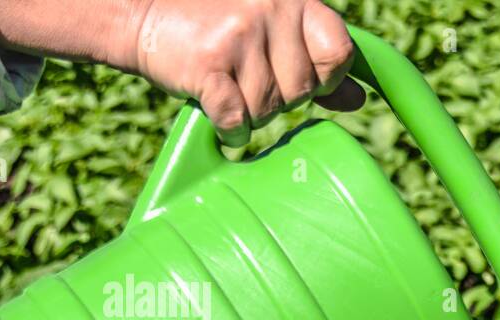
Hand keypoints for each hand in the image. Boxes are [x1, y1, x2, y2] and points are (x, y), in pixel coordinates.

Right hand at [114, 0, 365, 145]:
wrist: (141, 14)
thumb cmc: (214, 25)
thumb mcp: (271, 31)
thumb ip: (315, 61)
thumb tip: (358, 99)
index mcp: (292, 0)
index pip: (339, 51)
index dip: (327, 76)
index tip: (306, 77)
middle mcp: (269, 12)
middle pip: (302, 90)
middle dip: (279, 97)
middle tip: (246, 75)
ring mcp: (239, 38)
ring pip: (269, 110)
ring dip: (248, 110)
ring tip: (225, 82)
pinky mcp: (208, 66)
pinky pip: (237, 121)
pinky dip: (228, 127)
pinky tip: (215, 107)